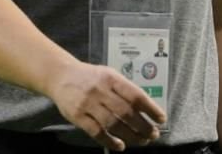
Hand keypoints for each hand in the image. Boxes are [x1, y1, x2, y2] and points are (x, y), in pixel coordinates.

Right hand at [48, 61, 166, 150]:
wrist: (60, 76)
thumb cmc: (90, 76)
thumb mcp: (108, 74)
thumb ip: (124, 89)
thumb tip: (146, 107)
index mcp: (112, 78)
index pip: (135, 95)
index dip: (150, 109)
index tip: (161, 119)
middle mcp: (101, 90)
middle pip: (126, 112)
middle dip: (143, 126)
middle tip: (153, 134)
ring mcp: (88, 104)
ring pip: (113, 124)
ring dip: (130, 135)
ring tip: (141, 141)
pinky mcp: (78, 116)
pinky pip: (96, 132)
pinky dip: (110, 141)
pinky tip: (120, 146)